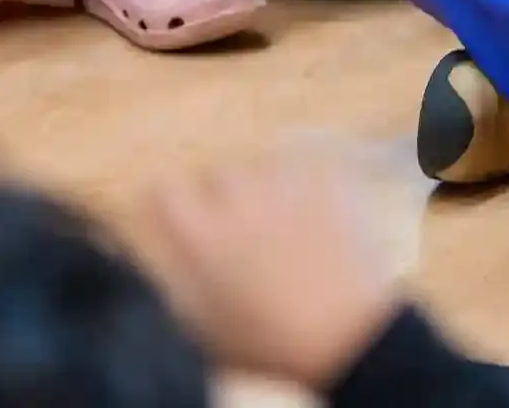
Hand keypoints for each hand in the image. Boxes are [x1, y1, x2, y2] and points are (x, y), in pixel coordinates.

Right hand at [149, 145, 404, 391]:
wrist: (342, 333)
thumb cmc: (266, 342)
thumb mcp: (202, 323)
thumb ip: (181, 280)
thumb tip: (179, 254)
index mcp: (200, 236)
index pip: (165, 192)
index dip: (169, 203)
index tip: (175, 213)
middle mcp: (239, 201)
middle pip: (220, 173)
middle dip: (224, 195)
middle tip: (238, 226)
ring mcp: (287, 187)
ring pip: (267, 167)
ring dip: (268, 188)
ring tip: (281, 222)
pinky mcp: (329, 184)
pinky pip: (312, 171)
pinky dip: (311, 187)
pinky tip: (315, 215)